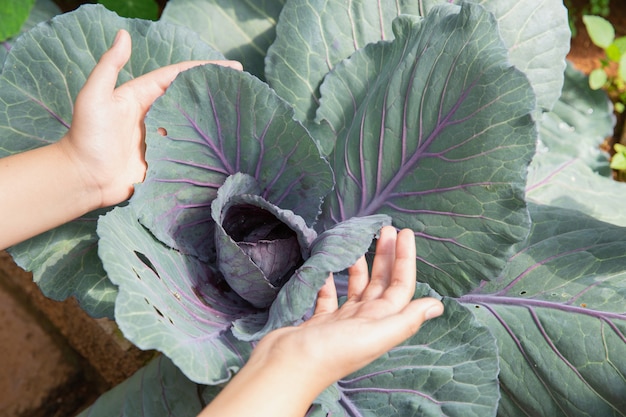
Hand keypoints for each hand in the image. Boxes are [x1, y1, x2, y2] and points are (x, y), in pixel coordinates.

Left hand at [57, 29, 241, 208]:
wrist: (83, 178)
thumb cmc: (86, 136)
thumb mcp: (94, 96)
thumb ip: (109, 66)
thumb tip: (124, 34)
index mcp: (141, 96)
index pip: (178, 76)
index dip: (203, 68)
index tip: (232, 65)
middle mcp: (153, 115)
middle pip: (189, 100)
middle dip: (213, 92)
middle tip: (241, 88)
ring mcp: (160, 139)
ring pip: (192, 126)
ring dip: (213, 120)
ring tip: (240, 115)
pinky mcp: (163, 160)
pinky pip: (187, 152)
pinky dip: (205, 148)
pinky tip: (224, 146)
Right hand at [199, 226, 443, 416]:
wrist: (285, 368)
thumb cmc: (329, 352)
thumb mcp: (373, 335)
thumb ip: (405, 320)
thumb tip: (438, 306)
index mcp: (380, 323)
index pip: (400, 286)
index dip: (405, 259)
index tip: (405, 232)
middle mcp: (365, 321)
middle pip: (382, 283)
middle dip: (386, 255)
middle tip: (386, 228)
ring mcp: (342, 321)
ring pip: (357, 286)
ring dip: (362, 264)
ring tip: (360, 240)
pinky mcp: (320, 321)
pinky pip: (330, 295)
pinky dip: (331, 278)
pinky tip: (329, 264)